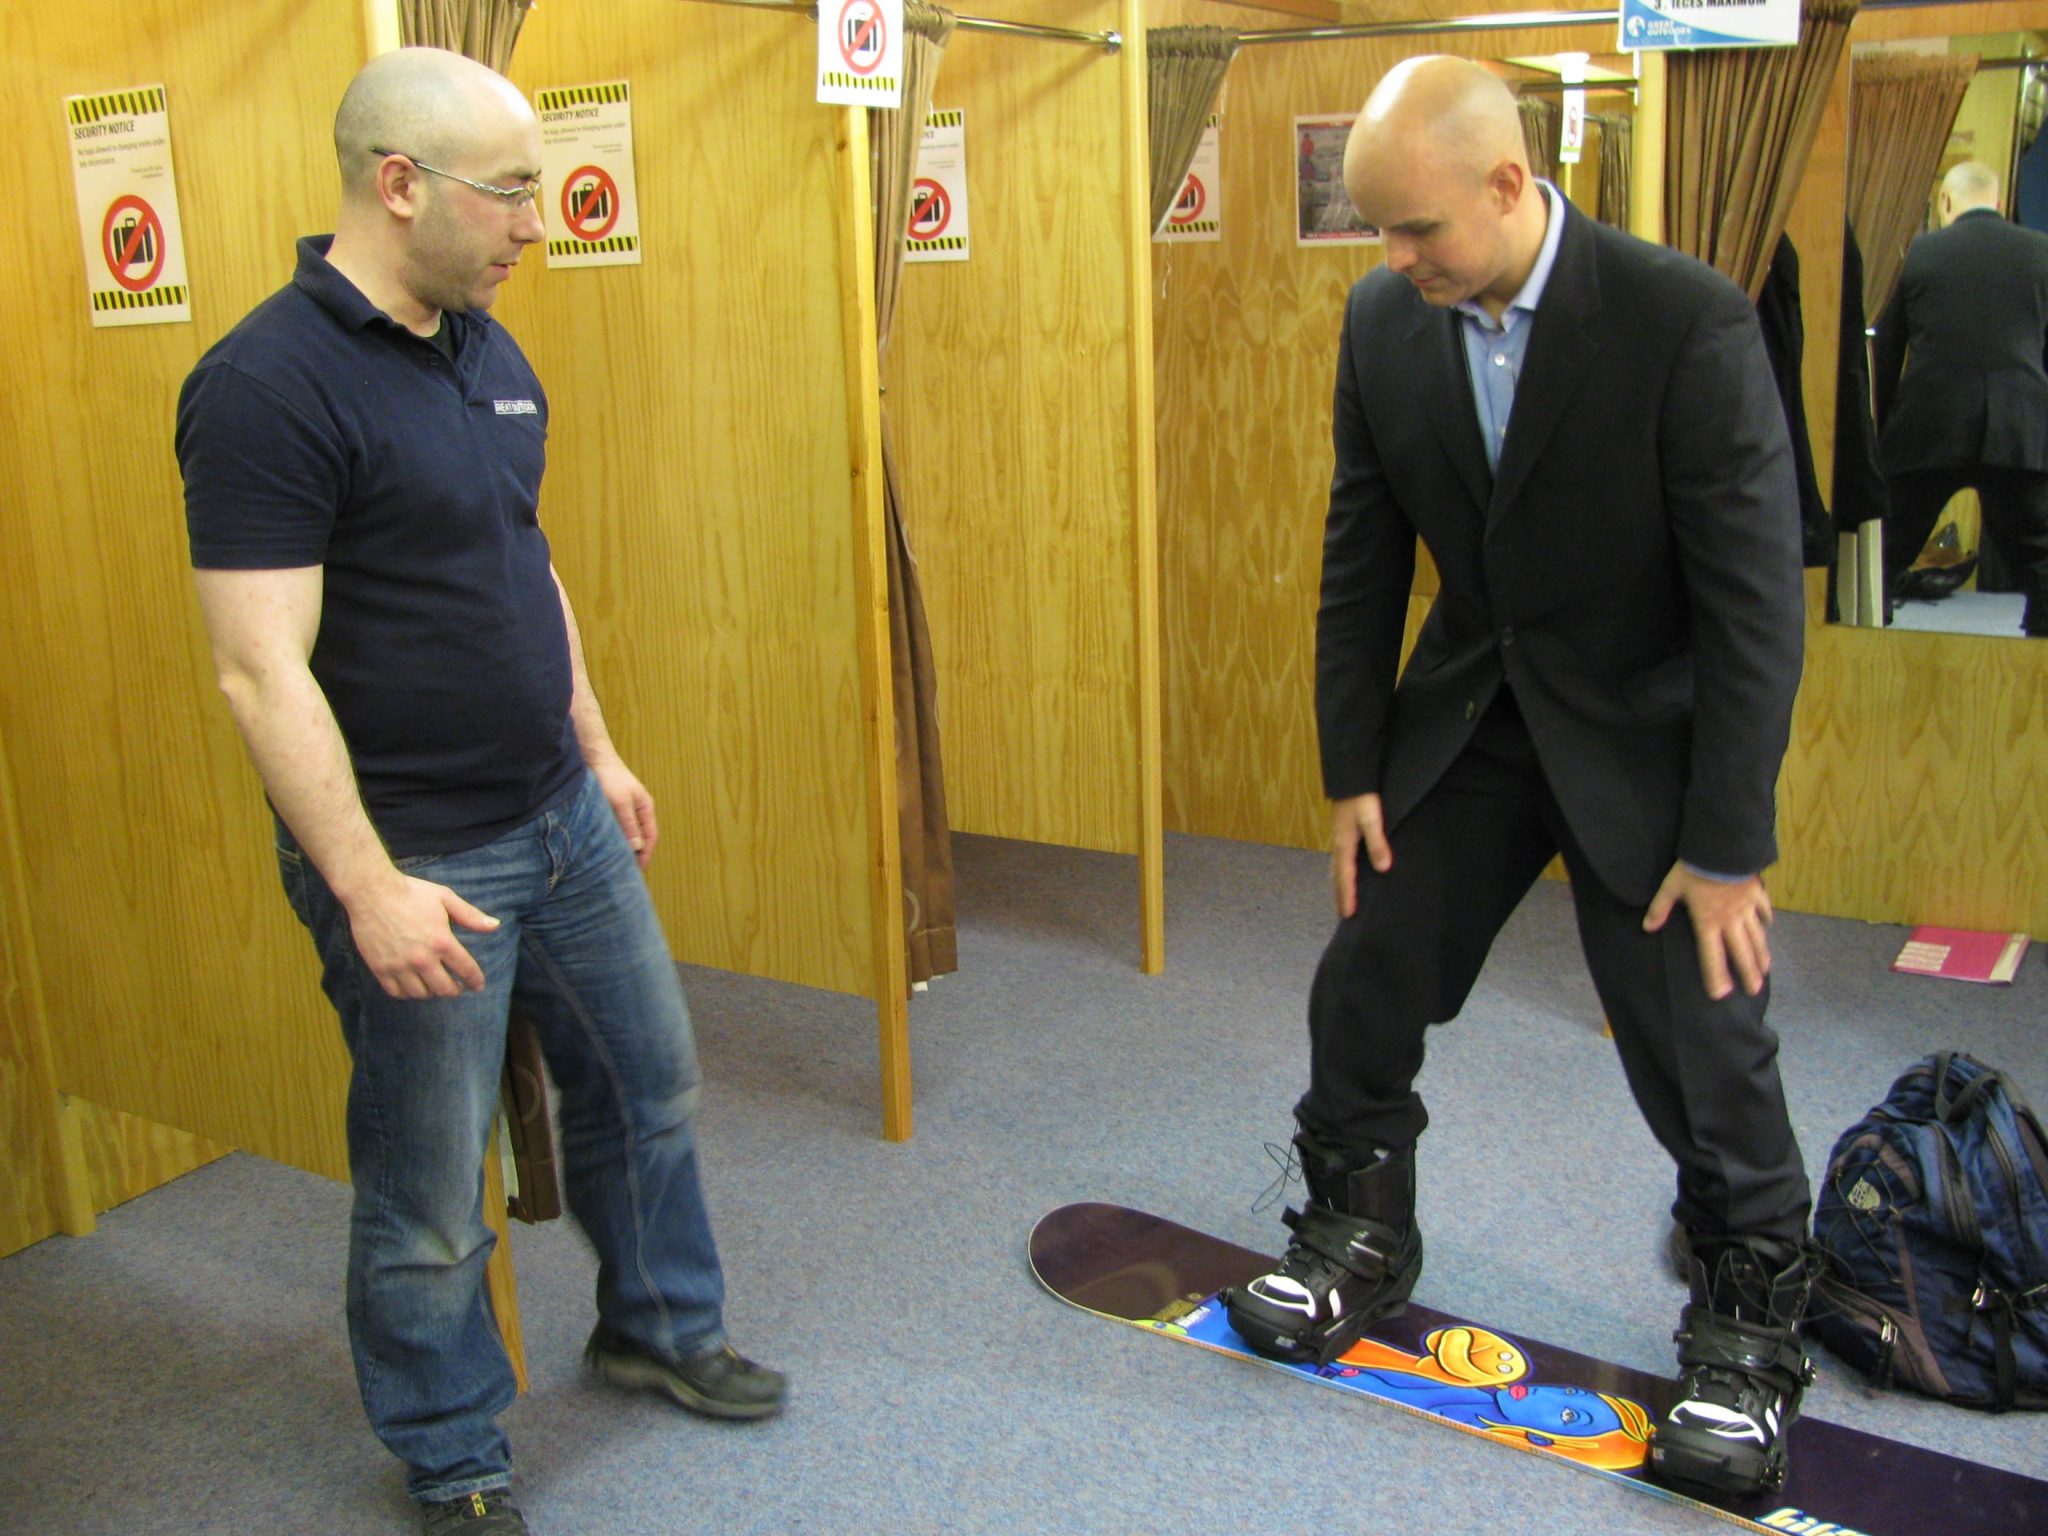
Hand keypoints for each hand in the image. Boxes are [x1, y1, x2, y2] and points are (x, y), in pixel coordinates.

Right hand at [342, 871, 499, 998]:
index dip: (475, 980)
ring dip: (431, 992)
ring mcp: (400, 966)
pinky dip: (407, 993)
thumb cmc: (411, 892)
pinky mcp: (380, 968)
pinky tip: (412, 985)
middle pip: (445, 988)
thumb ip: (470, 915)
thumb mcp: (445, 898)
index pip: (466, 969)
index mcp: (442, 941)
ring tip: (434, 985)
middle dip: (455, 990)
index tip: (478, 985)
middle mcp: (422, 958)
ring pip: (421, 994)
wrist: (372, 892)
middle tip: (457, 987)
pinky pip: (396, 992)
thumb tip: (495, 925)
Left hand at [589, 754, 657, 868]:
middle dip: (637, 854)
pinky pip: (616, 827)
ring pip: (628, 833)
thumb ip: (628, 824)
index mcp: (645, 808)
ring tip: (616, 862)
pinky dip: (614, 838)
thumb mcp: (620, 803)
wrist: (594, 758)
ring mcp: (625, 808)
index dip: (646, 854)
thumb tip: (637, 847)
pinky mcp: (612, 807)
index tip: (638, 870)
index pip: (651, 837)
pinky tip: (605, 845)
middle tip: (627, 871)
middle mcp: (637, 810)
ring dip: (624, 846)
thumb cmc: (609, 778)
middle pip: (641, 837)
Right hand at [1331, 793, 1391, 917]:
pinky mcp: (1343, 832)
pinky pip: (1340, 859)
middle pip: (1336, 876)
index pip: (1345, 877)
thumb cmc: (1361, 796)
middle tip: (1342, 913)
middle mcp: (1338, 844)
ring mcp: (1339, 838)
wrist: (1350, 776)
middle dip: (1339, 895)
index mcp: (1344, 844)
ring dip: (1339, 884)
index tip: (1348, 915)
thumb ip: (1377, 843)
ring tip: (1342, 898)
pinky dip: (1341, 871)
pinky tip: (1348, 872)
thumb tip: (1383, 868)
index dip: (1347, 896)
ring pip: (1336, 868)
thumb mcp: (1372, 819)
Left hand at [1643, 863, 1773, 1000]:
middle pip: (1741, 953)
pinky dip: (1767, 918)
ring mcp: (1746, 908)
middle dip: (1748, 974)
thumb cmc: (1693, 868)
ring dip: (1761, 955)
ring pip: (1757, 936)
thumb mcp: (1670, 887)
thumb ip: (1660, 908)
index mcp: (1708, 922)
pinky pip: (1764, 909)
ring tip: (1765, 970)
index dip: (1715, 976)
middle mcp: (1730, 920)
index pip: (1711, 956)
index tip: (1720, 994)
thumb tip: (1648, 928)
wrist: (1721, 847)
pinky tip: (1769, 926)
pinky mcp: (1756, 893)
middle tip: (1754, 991)